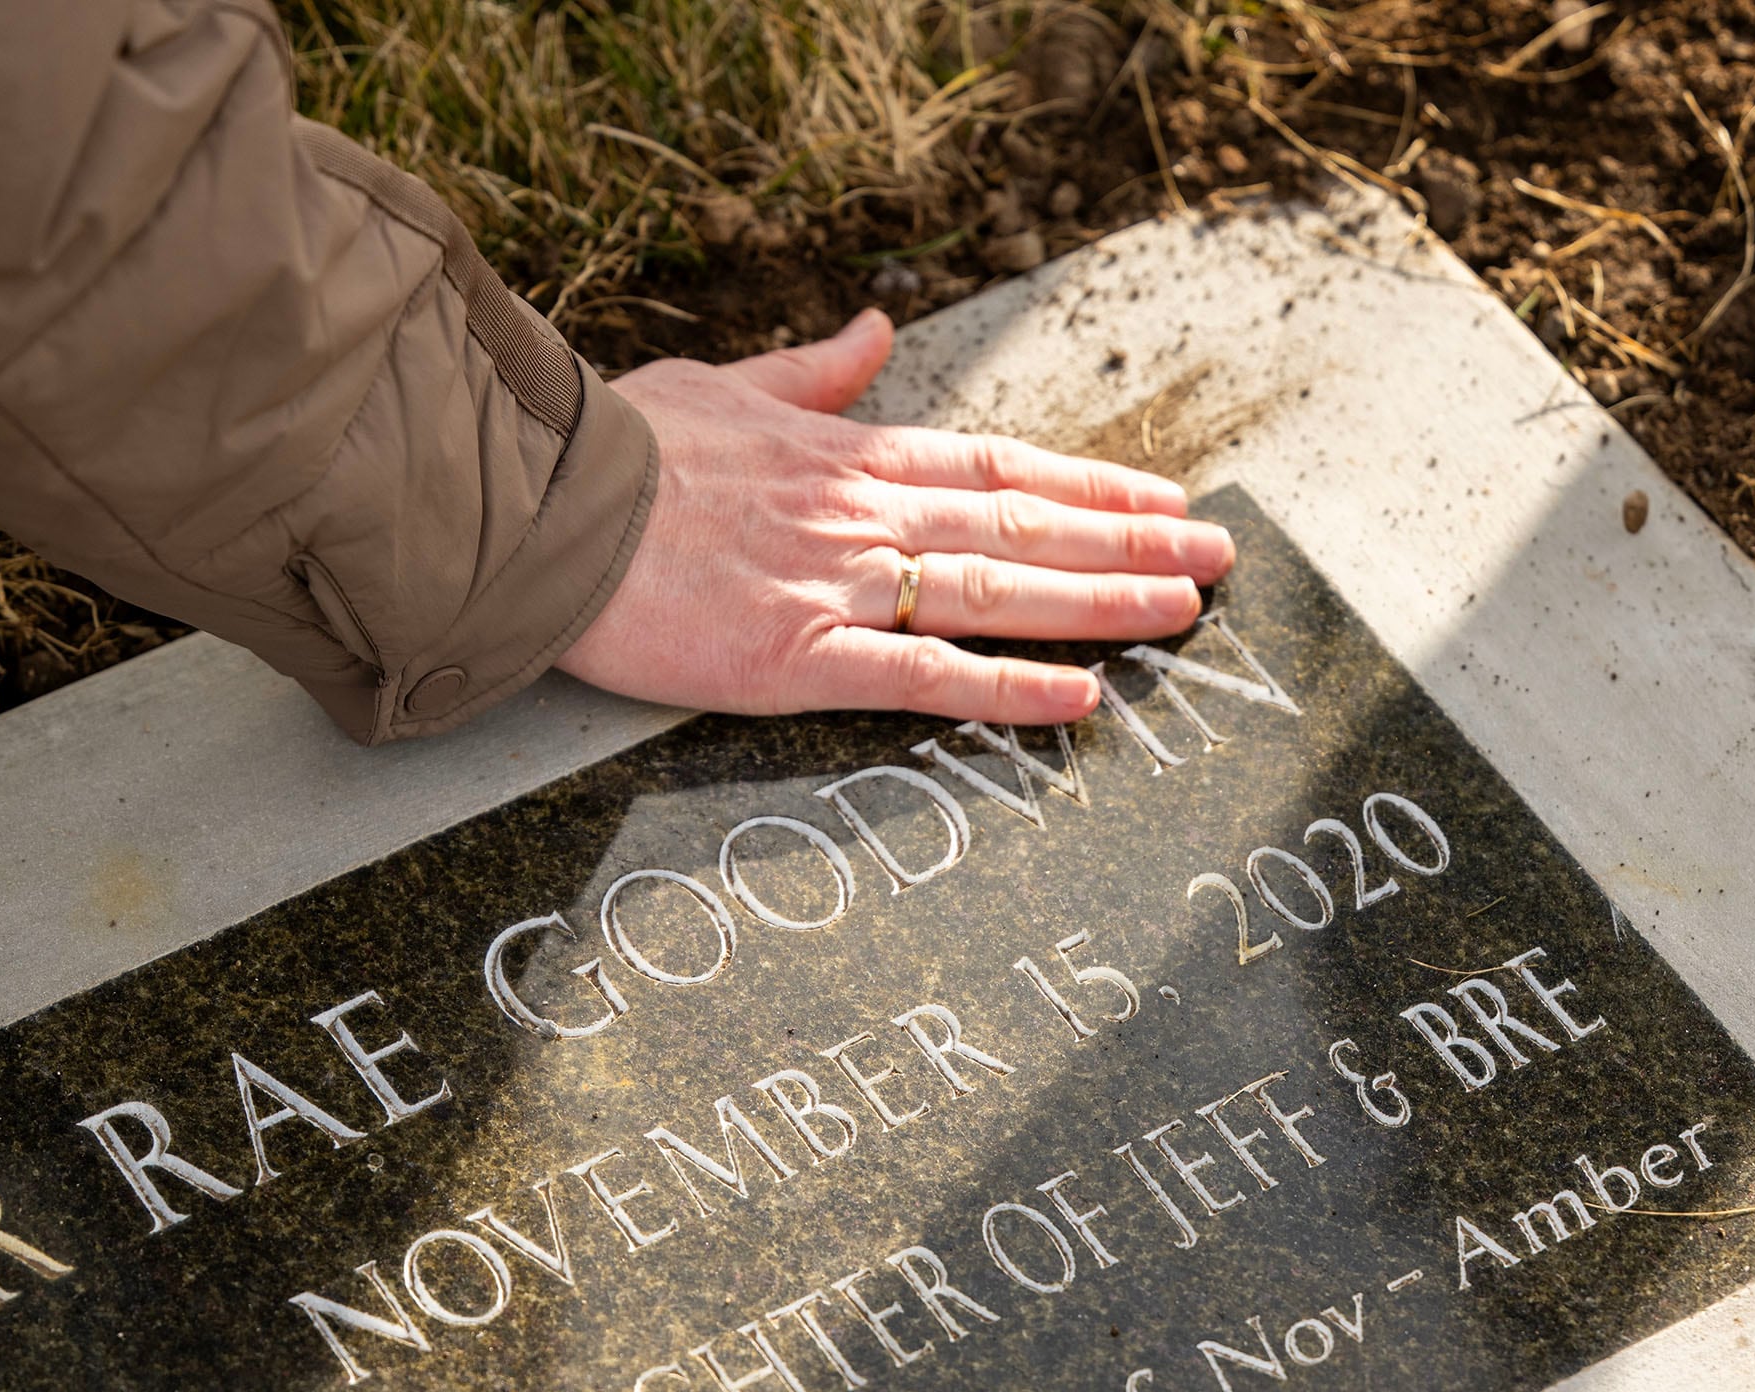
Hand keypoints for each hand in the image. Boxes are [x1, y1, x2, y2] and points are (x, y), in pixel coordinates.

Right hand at [557, 308, 1234, 726]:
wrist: (537, 506)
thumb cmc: (615, 450)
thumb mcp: (723, 383)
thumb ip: (811, 372)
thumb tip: (870, 330)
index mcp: (844, 454)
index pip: (998, 465)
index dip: (1091, 484)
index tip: (1163, 496)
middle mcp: (862, 516)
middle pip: (1024, 528)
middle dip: (1130, 542)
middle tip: (1218, 558)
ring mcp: (836, 588)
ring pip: (998, 593)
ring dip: (1100, 603)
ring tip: (1183, 611)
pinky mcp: (797, 660)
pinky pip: (926, 677)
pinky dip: (1009, 688)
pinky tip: (1080, 698)